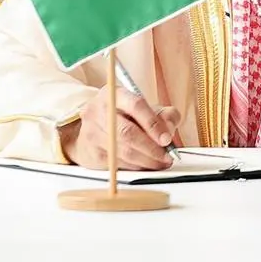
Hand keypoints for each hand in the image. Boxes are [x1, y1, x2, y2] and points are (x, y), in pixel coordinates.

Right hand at [59, 88, 180, 169]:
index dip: (153, 124)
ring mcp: (92, 132)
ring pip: (123, 151)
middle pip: (127, 132)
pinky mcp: (91, 153)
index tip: (167, 139)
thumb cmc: (128, 116)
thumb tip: (169, 129)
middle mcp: (99, 111)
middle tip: (167, 157)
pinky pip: (117, 164)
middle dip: (151, 148)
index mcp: (116, 94)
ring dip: (146, 161)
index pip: (136, 106)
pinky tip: (145, 165)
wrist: (95, 126)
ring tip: (161, 162)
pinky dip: (135, 166)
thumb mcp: (148, 108)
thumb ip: (166, 115)